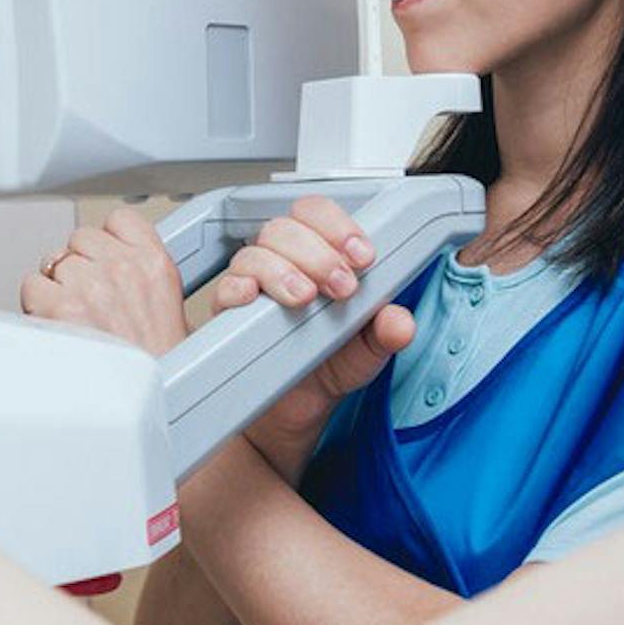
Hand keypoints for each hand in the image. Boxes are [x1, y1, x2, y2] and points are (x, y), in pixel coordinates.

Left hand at [20, 207, 190, 355]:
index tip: (106, 258)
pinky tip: (57, 325)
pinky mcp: (58, 307)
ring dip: (58, 287)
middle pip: (81, 239)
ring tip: (75, 318)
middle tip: (91, 301)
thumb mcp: (170, 305)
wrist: (150, 403)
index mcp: (154, 264)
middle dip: (81, 265)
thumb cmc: (160, 366)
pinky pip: (32, 286)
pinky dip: (37, 305)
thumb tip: (113, 257)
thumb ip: (142, 271)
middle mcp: (122, 269)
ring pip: (54, 261)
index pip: (120, 220)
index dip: (107, 240)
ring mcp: (89, 286)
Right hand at [203, 196, 416, 479]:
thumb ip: (387, 333)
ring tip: (305, 298)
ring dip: (282, 270)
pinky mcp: (229, 315)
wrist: (297, 409)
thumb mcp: (369, 350)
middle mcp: (283, 264)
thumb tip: (400, 321)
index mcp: (319, 257)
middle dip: (318, 253)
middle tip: (342, 286)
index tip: (362, 256)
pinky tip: (254, 299)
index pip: (318, 215)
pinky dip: (237, 288)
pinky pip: (224, 289)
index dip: (338, 226)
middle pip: (285, 228)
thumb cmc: (329, 365)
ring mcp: (254, 287)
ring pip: (255, 253)